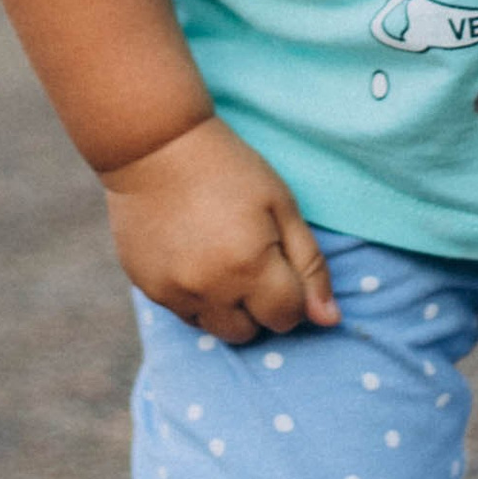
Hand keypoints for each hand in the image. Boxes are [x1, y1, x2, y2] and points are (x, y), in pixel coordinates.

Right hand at [102, 120, 339, 340]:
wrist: (154, 147)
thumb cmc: (229, 169)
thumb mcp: (281, 205)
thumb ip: (309, 265)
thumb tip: (330, 319)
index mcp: (251, 266)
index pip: (287, 317)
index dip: (291, 294)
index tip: (280, 263)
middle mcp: (211, 288)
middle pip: (249, 331)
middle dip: (258, 306)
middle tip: (249, 260)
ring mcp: (174, 292)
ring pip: (215, 328)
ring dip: (226, 307)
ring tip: (220, 261)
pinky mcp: (148, 288)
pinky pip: (183, 313)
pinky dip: (195, 297)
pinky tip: (192, 258)